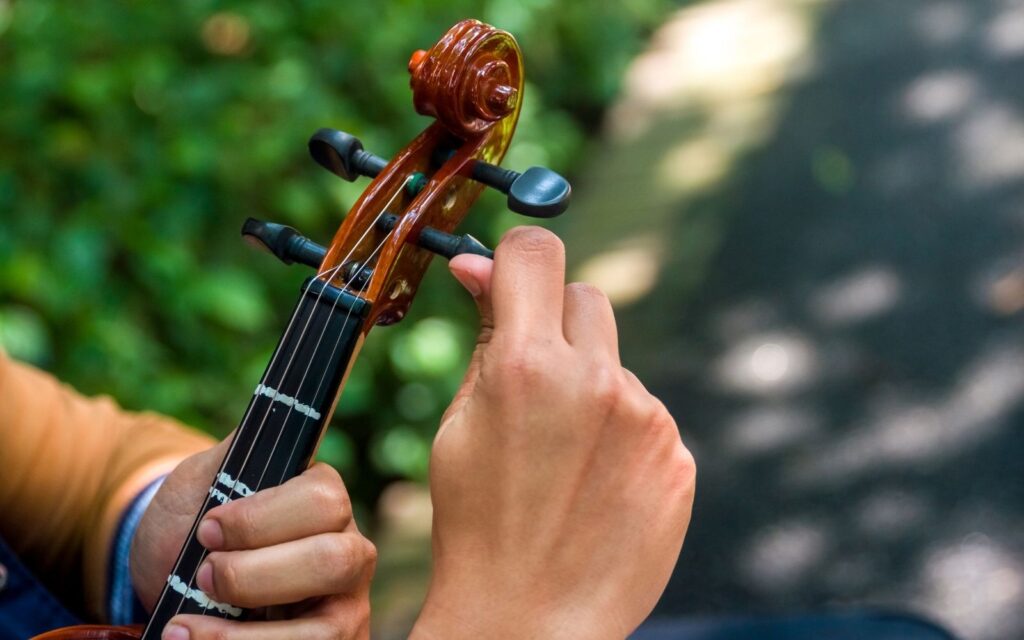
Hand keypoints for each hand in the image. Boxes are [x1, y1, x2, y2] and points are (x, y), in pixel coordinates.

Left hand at [132, 438, 375, 639]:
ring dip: (244, 637)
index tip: (207, 530)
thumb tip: (260, 430)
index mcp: (326, 498)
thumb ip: (229, 458)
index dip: (261, 520)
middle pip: (335, 561)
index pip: (323, 501)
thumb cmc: (192, 526)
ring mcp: (345, 607)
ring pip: (326, 629)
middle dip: (256, 576)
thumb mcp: (202, 482)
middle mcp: (350, 550)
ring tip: (185, 629)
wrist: (174, 580)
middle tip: (204, 577)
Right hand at [411, 227, 695, 639]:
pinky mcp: (678, 456)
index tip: (513, 276)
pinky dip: (622, 434)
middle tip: (534, 378)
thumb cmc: (478, 525)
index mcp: (525, 366)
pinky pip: (646, 415)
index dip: (519, 257)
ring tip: (564, 457)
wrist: (531, 618)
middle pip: (585, 296)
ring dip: (591, 387)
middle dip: (556, 323)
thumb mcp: (460, 423)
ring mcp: (646, 419)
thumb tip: (481, 267)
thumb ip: (483, 336)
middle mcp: (594, 381)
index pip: (537, 251)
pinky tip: (597, 483)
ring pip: (615, 363)